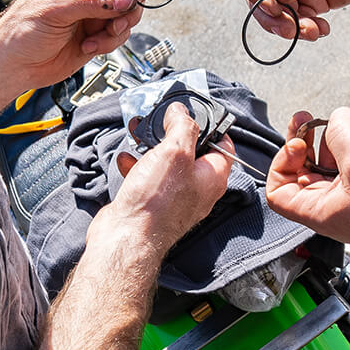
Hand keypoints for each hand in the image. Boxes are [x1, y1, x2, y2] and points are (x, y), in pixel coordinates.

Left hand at [0, 0, 144, 91]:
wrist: (14, 66)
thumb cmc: (20, 31)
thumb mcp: (56, 9)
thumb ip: (93, 1)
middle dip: (128, 5)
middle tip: (122, 18)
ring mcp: (93, 11)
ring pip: (127, 12)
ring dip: (118, 27)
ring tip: (100, 37)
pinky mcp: (97, 33)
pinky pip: (120, 33)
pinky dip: (110, 42)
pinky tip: (90, 45)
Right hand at [100, 103, 233, 252]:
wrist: (126, 237)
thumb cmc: (156, 203)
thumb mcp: (175, 151)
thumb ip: (182, 126)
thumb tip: (181, 112)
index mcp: (213, 177)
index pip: (223, 144)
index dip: (211, 125)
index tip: (196, 112)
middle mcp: (197, 189)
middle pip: (192, 151)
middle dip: (173, 133)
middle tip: (161, 122)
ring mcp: (174, 197)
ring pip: (167, 162)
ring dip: (151, 147)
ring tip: (138, 135)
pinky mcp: (153, 202)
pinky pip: (148, 177)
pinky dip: (137, 165)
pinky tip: (127, 159)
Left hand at [266, 107, 349, 262]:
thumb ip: (340, 134)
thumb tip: (336, 117)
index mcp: (319, 210)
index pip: (279, 191)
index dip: (281, 164)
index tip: (298, 145)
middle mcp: (333, 203)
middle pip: (304, 168)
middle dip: (306, 140)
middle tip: (308, 118)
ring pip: (334, 158)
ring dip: (339, 134)